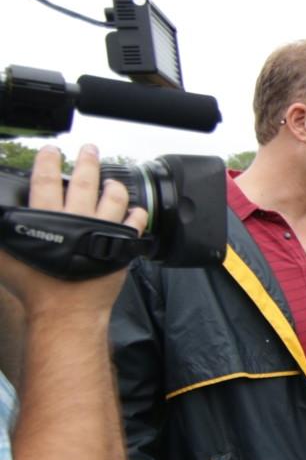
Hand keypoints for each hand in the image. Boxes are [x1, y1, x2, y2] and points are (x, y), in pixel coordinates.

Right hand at [0, 144, 147, 317]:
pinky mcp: (122, 246)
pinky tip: (136, 210)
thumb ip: (0, 233)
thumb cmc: (35, 288)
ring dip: (114, 186)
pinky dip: (137, 214)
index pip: (46, 180)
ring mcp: (103, 230)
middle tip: (90, 149)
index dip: (48, 161)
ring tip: (113, 180)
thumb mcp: (4, 257)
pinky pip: (135, 224)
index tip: (52, 150)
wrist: (66, 311)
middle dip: (87, 161)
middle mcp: (78, 218)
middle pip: (84, 181)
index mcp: (47, 217)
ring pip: (114, 198)